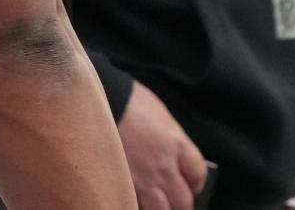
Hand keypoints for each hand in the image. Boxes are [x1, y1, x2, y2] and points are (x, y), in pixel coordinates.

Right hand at [118, 80, 207, 209]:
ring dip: (160, 207)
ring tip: (154, 202)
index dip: (194, 182)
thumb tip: (176, 155)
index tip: (188, 182)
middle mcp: (163, 166)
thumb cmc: (128, 99)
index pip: (198, 175)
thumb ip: (172, 137)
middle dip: (180, 201)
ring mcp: (141, 178)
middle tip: (172, 197)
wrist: (96, 96)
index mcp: (176, 144)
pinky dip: (137, 202)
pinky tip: (133, 195)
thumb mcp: (159, 112)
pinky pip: (135, 203)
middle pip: (183, 201)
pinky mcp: (120, 183)